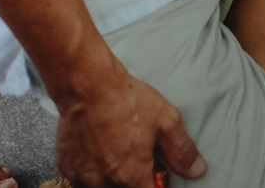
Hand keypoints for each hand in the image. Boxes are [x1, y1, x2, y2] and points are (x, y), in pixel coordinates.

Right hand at [51, 58, 204, 186]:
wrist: (89, 87)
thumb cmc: (128, 102)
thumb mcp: (166, 121)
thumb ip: (182, 151)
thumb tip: (197, 171)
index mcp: (130, 176)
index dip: (155, 186)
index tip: (156, 177)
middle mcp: (104, 183)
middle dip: (133, 182)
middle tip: (138, 159)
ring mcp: (82, 177)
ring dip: (113, 178)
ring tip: (118, 153)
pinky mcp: (67, 168)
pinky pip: (83, 180)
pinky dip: (94, 172)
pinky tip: (100, 152)